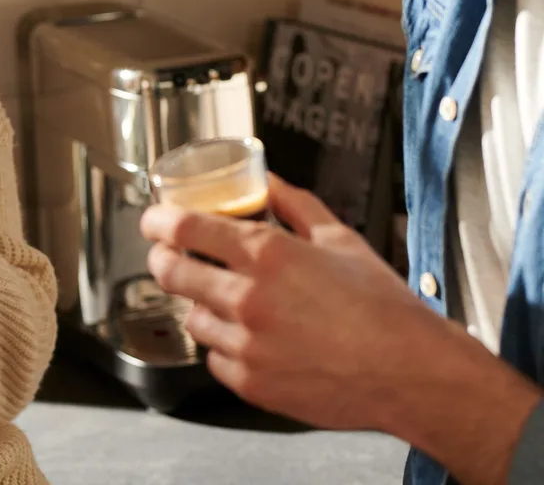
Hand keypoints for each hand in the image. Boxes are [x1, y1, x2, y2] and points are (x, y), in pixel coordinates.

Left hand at [140, 174, 462, 431]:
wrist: (412, 373)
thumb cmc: (382, 307)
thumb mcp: (338, 238)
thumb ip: (293, 203)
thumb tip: (268, 180)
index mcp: (266, 254)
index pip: (183, 228)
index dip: (157, 221)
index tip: (152, 220)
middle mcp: (248, 298)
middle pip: (170, 272)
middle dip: (162, 259)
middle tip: (170, 256)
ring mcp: (247, 345)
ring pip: (192, 318)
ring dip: (200, 304)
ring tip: (227, 300)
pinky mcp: (253, 384)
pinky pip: (215, 358)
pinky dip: (224, 345)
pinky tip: (250, 337)